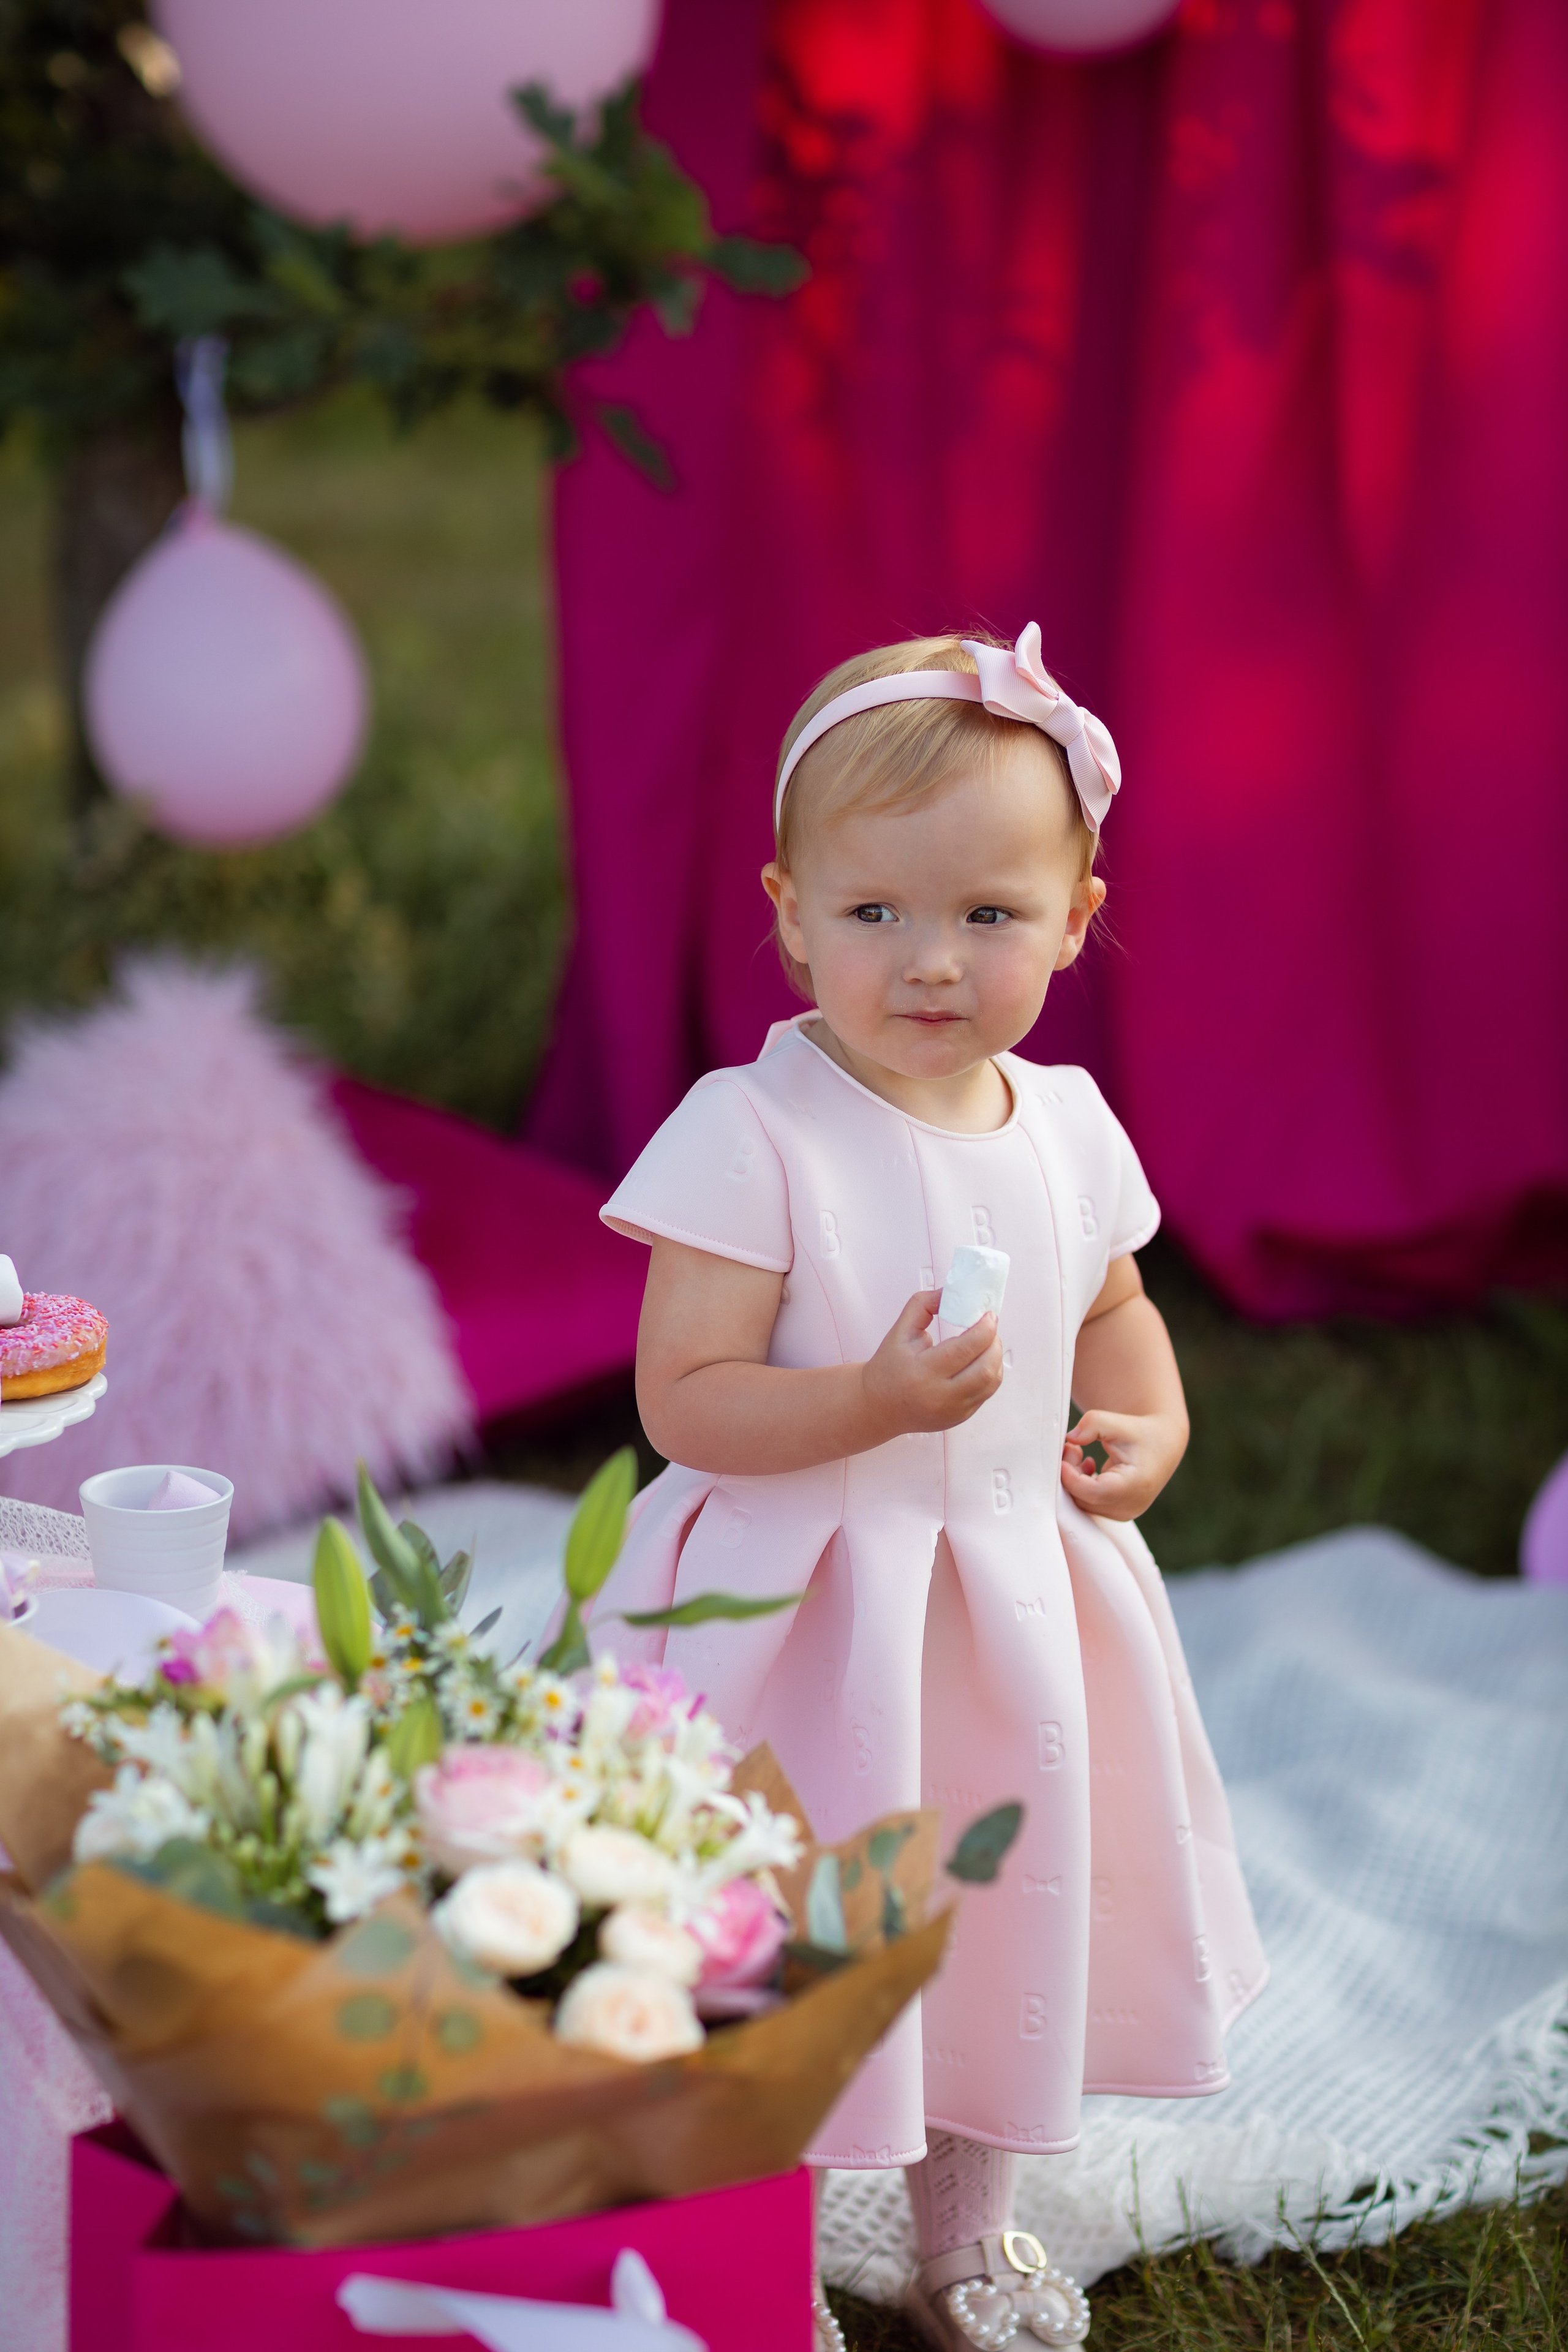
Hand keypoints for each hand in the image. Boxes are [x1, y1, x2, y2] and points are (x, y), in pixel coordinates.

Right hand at [860, 1292, 1003, 1440]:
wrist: (879, 1407)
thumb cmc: (889, 1365)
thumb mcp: (900, 1331)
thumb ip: (924, 1304)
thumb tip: (951, 1291)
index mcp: (922, 1371)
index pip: (965, 1349)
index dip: (984, 1329)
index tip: (989, 1314)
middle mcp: (940, 1395)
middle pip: (985, 1369)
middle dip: (994, 1342)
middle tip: (990, 1326)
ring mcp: (953, 1411)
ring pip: (991, 1382)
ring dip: (996, 1357)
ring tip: (987, 1342)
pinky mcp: (961, 1418)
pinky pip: (987, 1393)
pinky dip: (991, 1372)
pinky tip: (981, 1360)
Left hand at [1060, 1408, 1184, 1520]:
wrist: (1163, 1445)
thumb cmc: (1141, 1433)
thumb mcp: (1118, 1422)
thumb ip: (1093, 1424)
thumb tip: (1070, 1438)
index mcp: (1132, 1487)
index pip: (1090, 1491)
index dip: (1069, 1473)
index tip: (1063, 1450)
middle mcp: (1127, 1507)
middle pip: (1082, 1498)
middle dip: (1068, 1473)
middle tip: (1069, 1447)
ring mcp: (1121, 1513)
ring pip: (1082, 1502)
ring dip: (1073, 1478)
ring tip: (1079, 1451)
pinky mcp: (1116, 1512)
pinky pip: (1088, 1503)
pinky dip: (1081, 1485)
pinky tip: (1088, 1464)